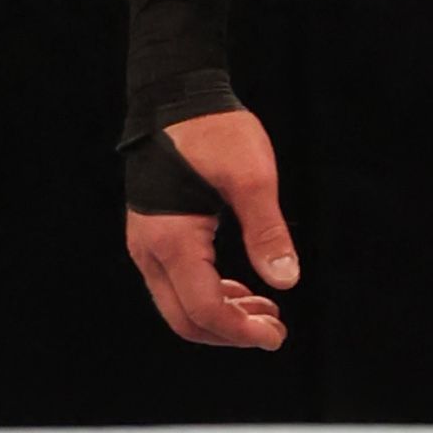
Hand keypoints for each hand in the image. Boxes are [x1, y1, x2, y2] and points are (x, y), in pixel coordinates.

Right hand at [126, 103, 298, 351]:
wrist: (175, 98)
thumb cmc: (213, 130)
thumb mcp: (252, 176)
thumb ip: (268, 231)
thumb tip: (286, 281)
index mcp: (173, 239)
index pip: (204, 308)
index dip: (241, 331)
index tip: (276, 334)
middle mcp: (149, 249)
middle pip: (185, 319)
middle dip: (231, 333)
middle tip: (275, 330)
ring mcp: (146, 244)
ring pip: (178, 306)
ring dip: (222, 317)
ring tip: (265, 311)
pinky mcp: (153, 236)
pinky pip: (176, 285)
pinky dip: (209, 297)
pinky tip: (241, 290)